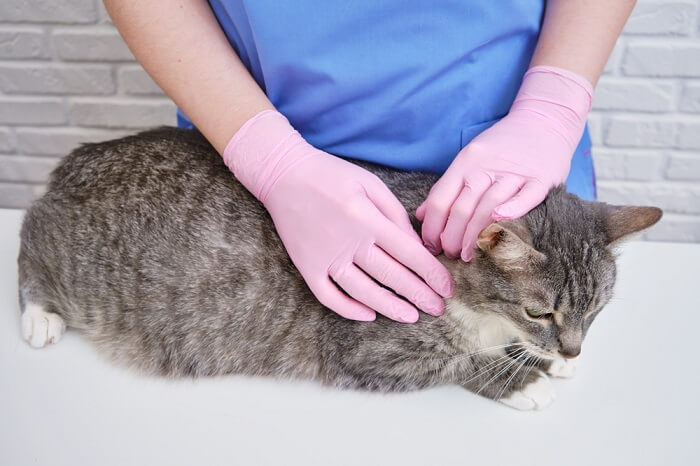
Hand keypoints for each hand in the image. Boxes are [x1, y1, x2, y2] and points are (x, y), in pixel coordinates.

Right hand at [224, 110, 453, 322]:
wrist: (284, 175)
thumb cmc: (332, 176)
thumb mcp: (370, 184)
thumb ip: (395, 214)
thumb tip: (416, 244)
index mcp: (368, 220)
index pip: (410, 254)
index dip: (432, 274)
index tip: (447, 288)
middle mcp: (349, 242)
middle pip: (391, 276)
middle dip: (419, 295)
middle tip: (438, 309)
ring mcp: (326, 257)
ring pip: (363, 292)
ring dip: (390, 307)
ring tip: (411, 317)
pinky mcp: (307, 266)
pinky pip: (328, 296)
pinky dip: (348, 309)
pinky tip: (368, 315)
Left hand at [416, 66, 592, 260]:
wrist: (544, 120)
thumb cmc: (502, 146)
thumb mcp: (469, 159)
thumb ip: (446, 187)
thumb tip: (421, 215)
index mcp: (465, 162)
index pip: (440, 199)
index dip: (432, 227)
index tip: (431, 246)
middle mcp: (486, 167)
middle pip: (462, 207)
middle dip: (452, 237)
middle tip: (451, 256)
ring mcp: (514, 172)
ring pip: (489, 205)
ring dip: (475, 235)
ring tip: (468, 255)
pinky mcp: (541, 178)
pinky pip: (526, 197)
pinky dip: (512, 209)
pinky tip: (499, 223)